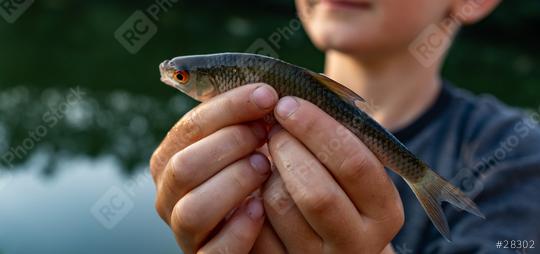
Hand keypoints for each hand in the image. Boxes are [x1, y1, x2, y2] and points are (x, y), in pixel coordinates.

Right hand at [150, 83, 278, 253]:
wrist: (264, 229)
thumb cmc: (253, 173)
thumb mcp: (243, 142)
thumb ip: (241, 119)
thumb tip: (262, 87)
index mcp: (172, 160)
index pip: (189, 128)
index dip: (228, 108)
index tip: (266, 94)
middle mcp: (169, 196)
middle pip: (184, 167)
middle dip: (230, 143)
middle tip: (266, 132)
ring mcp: (185, 232)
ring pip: (193, 209)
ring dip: (233, 182)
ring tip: (266, 167)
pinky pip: (214, 251)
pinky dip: (238, 229)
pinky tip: (261, 208)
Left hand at [252, 96, 403, 252]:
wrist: (330, 244)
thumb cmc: (340, 189)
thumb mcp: (352, 165)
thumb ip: (339, 132)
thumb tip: (311, 83)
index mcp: (384, 210)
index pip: (355, 163)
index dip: (317, 128)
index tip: (288, 104)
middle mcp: (359, 242)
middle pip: (317, 193)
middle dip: (287, 149)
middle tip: (273, 127)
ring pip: (281, 206)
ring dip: (266, 172)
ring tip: (268, 156)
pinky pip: (256, 225)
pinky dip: (249, 196)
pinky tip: (255, 183)